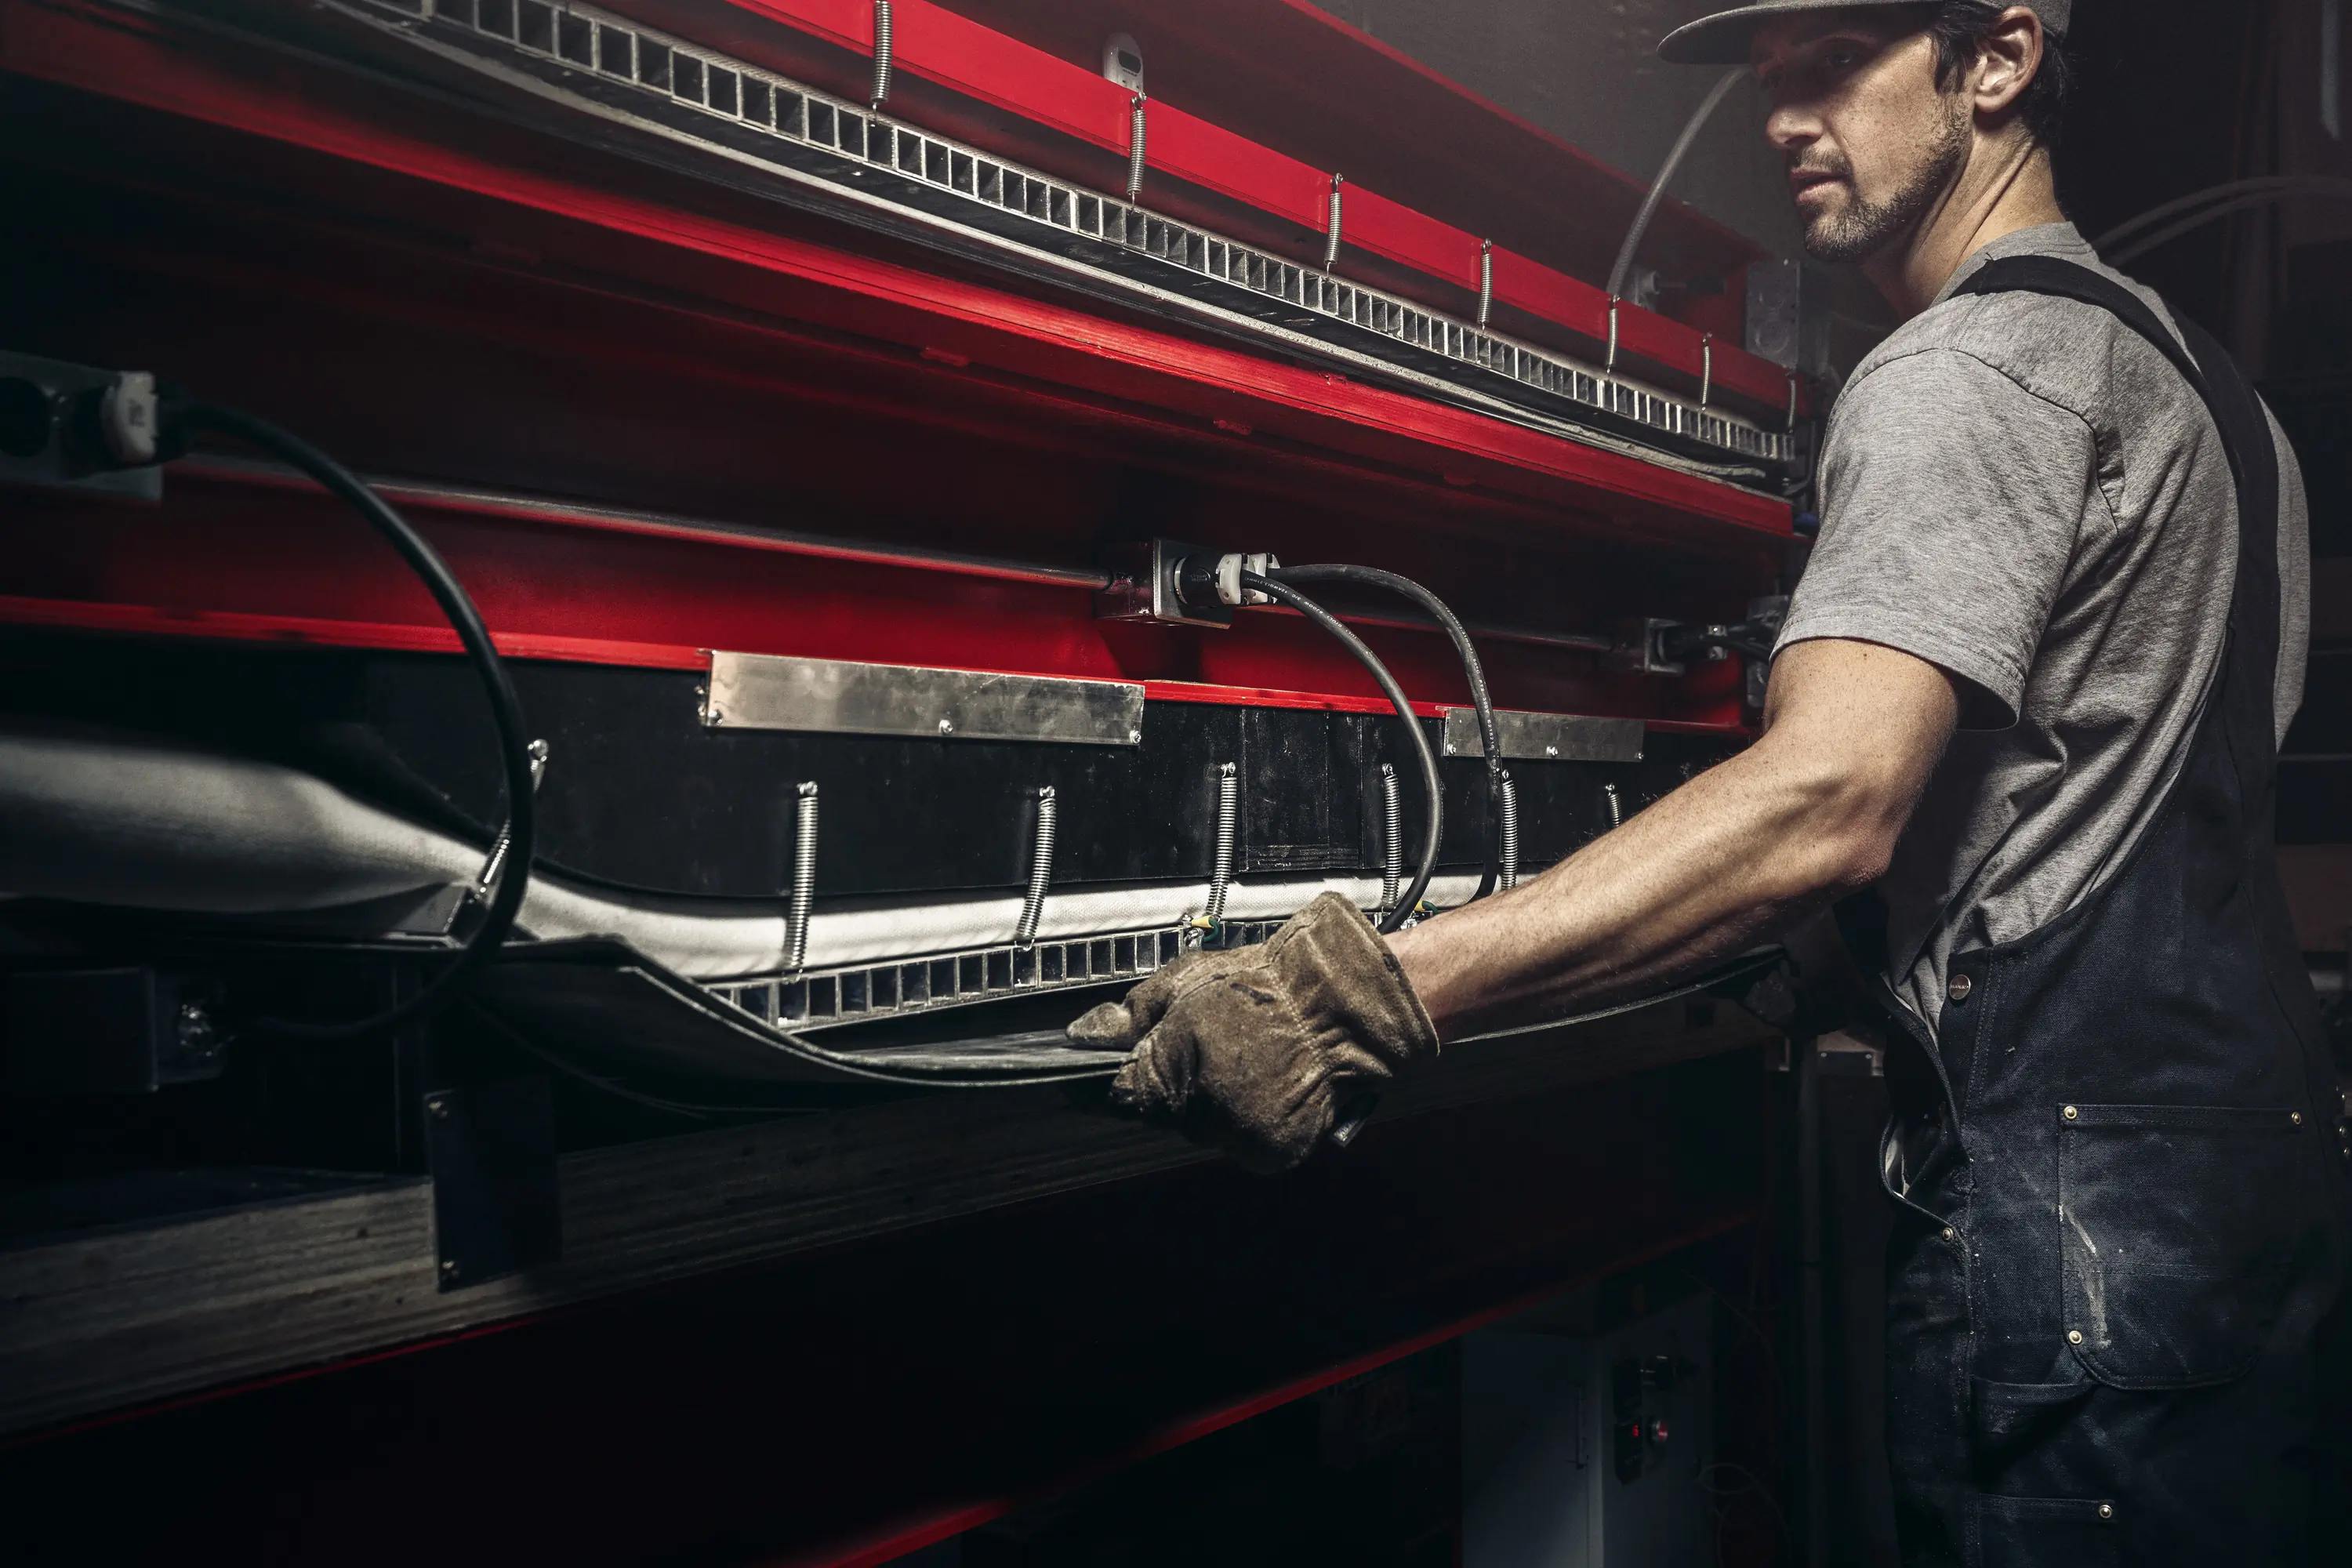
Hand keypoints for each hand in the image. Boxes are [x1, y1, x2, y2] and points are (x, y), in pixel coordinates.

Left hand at [1067, 892, 1439, 1171]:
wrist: (1338, 1003)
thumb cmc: (1263, 983)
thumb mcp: (1183, 981)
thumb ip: (1129, 1015)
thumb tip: (1084, 1035)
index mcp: (1173, 1070)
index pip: (1118, 1095)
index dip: (1101, 1085)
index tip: (1082, 1081)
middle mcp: (1203, 1113)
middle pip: (1162, 1112)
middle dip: (1170, 1082)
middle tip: (1201, 1044)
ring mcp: (1240, 1136)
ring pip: (1202, 1126)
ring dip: (1208, 1101)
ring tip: (1239, 1057)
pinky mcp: (1273, 1151)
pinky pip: (1241, 1139)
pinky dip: (1244, 1116)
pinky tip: (1262, 1080)